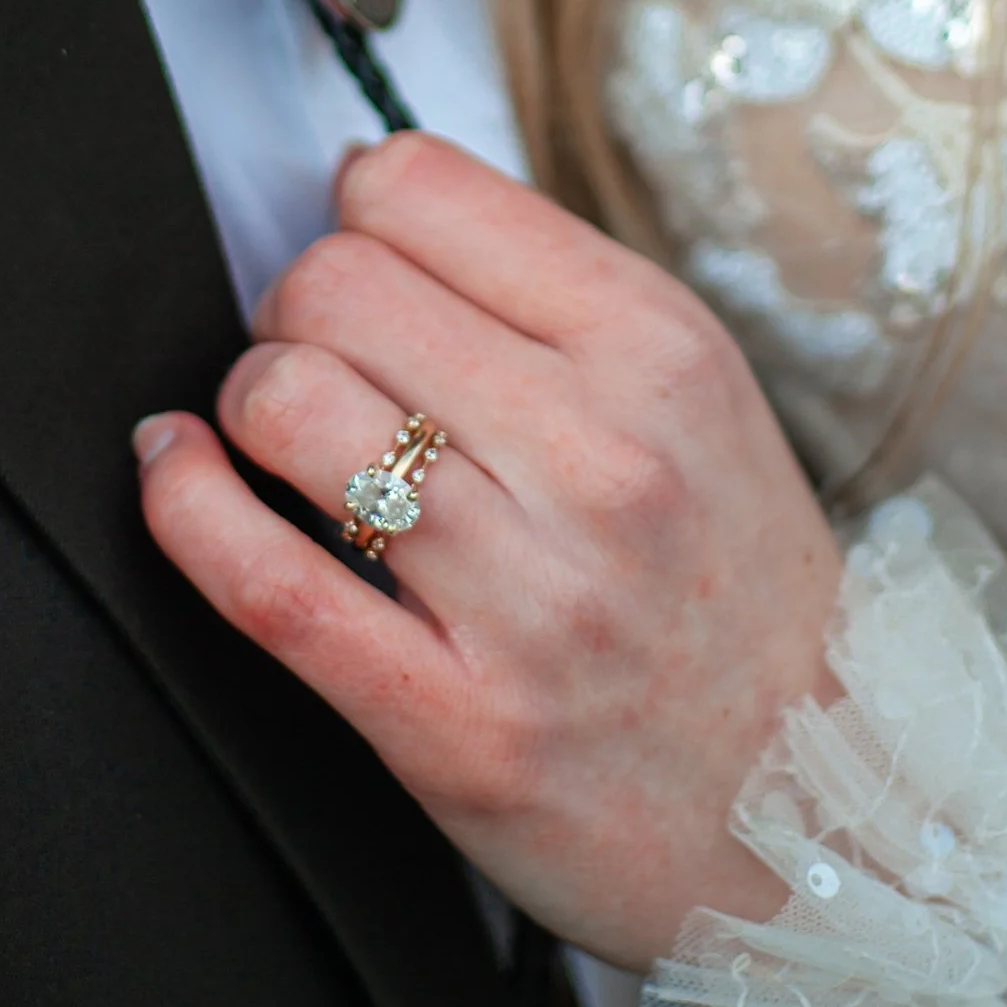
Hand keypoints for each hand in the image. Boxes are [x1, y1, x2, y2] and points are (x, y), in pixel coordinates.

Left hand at [135, 135, 840, 972]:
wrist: (831, 819)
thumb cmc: (735, 597)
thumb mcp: (696, 399)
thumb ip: (546, 295)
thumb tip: (361, 187)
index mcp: (658, 350)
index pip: (414, 187)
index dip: (354, 216)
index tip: (364, 266)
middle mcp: (602, 458)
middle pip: (333, 282)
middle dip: (292, 310)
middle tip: (322, 366)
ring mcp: (531, 598)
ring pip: (288, 404)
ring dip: (249, 408)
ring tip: (284, 443)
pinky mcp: (457, 727)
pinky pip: (266, 584)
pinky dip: (183, 508)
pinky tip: (176, 472)